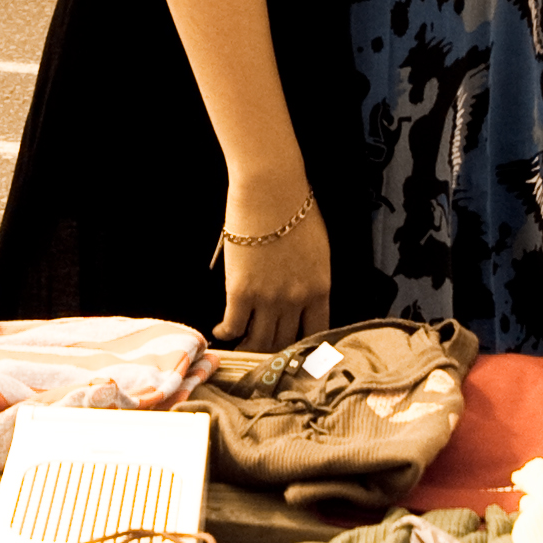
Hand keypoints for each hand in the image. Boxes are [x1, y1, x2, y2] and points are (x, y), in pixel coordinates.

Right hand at [214, 175, 331, 353]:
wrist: (271, 190)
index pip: (316, 332)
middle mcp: (296, 300)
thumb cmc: (295, 210)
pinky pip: (233, 325)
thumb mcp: (316, 250)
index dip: (303, 347)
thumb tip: (298, 297)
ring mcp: (269, 298)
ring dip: (248, 346)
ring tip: (240, 346)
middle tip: (261, 352)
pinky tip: (222, 331)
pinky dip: (227, 332)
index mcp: (320, 289)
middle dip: (273, 351)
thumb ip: (310, 279)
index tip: (293, 352)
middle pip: (285, 341)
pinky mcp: (241, 291)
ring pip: (259, 340)